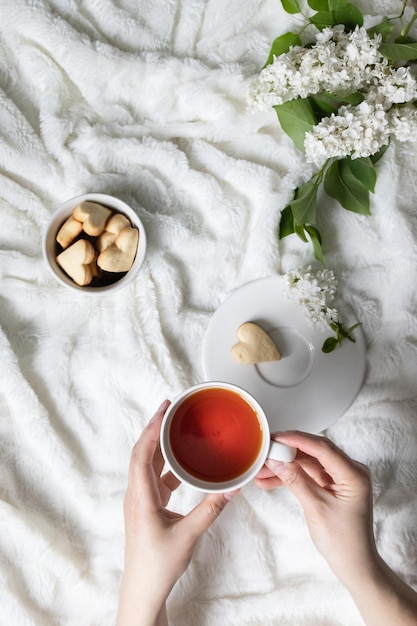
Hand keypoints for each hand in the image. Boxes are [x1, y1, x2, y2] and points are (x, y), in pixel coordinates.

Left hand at [116, 400, 237, 625]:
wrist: (143, 588)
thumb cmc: (157, 565)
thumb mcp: (189, 535)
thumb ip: (211, 509)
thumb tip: (232, 488)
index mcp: (141, 498)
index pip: (141, 454)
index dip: (152, 429)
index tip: (164, 410)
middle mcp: (137, 494)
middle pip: (142, 453)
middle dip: (155, 428)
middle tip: (170, 409)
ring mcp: (141, 500)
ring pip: (148, 463)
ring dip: (159, 445)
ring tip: (175, 428)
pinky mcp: (147, 506)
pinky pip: (155, 477)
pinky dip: (167, 463)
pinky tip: (181, 461)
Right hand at [256, 431, 416, 625]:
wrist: (353, 565)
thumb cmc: (343, 540)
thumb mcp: (316, 508)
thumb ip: (296, 480)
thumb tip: (277, 460)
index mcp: (353, 474)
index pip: (322, 448)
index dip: (297, 440)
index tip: (276, 438)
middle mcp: (349, 471)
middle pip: (313, 453)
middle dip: (287, 453)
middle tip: (265, 451)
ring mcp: (339, 478)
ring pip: (307, 464)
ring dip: (285, 466)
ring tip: (261, 470)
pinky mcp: (331, 486)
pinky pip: (307, 475)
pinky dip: (290, 477)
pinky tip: (270, 481)